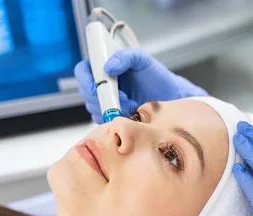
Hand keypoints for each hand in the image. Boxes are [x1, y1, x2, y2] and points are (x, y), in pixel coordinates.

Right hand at [74, 49, 206, 123]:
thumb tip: (108, 67)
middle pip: (86, 92)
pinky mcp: (112, 116)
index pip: (83, 71)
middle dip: (102, 97)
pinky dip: (115, 118)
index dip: (85, 80)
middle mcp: (101, 84)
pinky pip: (103, 120)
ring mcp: (106, 101)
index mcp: (103, 66)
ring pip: (94, 108)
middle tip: (123, 97)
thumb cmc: (155, 76)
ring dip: (111, 108)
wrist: (169, 97)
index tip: (97, 87)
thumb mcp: (142, 60)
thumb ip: (126, 57)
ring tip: (131, 104)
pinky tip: (130, 113)